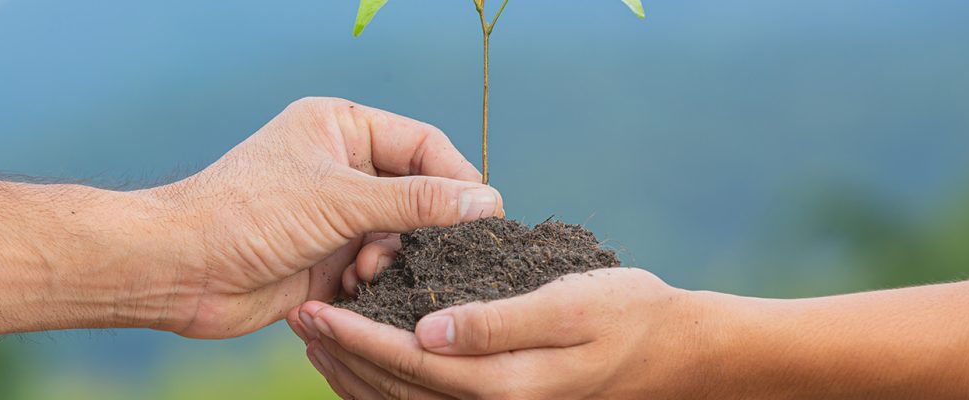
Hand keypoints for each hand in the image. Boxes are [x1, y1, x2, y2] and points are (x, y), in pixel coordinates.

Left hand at [148, 97, 503, 338]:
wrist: (183, 269)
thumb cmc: (248, 213)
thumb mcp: (339, 199)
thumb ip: (416, 201)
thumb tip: (484, 202)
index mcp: (342, 128)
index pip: (423, 144)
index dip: (457, 178)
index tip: (486, 215)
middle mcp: (342, 167)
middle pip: (417, 192)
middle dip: (423, 226)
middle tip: (436, 253)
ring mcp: (336, 214)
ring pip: (400, 236)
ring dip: (393, 257)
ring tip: (367, 270)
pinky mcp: (328, 257)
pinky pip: (377, 267)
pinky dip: (374, 280)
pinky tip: (352, 288)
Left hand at [288, 268, 709, 398]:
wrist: (670, 349)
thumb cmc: (627, 312)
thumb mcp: (568, 304)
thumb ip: (497, 320)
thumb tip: (427, 332)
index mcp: (503, 382)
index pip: (410, 361)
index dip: (357, 336)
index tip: (315, 309)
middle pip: (395, 385)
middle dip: (342, 351)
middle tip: (298, 316)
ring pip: (401, 395)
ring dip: (353, 366)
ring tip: (314, 333)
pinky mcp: (495, 396)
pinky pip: (423, 396)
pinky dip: (384, 379)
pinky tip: (361, 355)